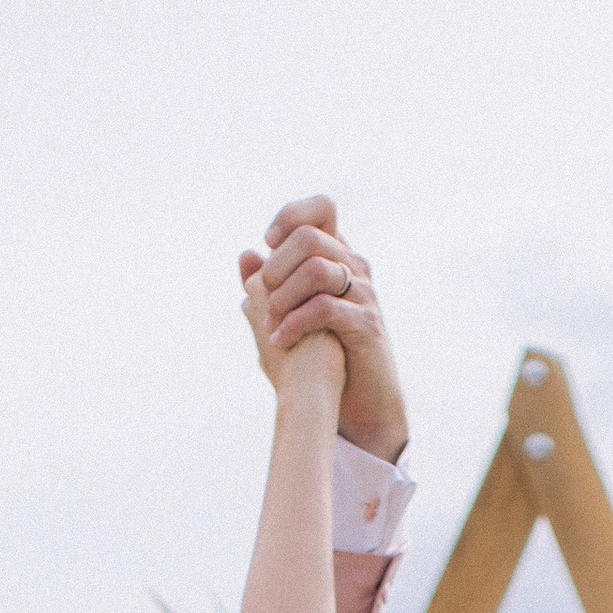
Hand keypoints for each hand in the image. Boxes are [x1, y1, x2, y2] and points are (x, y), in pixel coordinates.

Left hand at [237, 195, 407, 464]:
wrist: (360, 404)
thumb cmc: (326, 357)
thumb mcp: (292, 314)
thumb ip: (268, 286)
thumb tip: (246, 255)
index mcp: (338, 257)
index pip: (322, 208)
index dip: (290, 217)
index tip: (268, 245)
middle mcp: (355, 267)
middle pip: (310, 236)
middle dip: (277, 266)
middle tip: (265, 295)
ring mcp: (365, 294)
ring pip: (318, 269)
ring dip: (283, 296)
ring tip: (270, 324)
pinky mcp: (366, 325)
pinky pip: (325, 308)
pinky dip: (294, 323)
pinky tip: (279, 341)